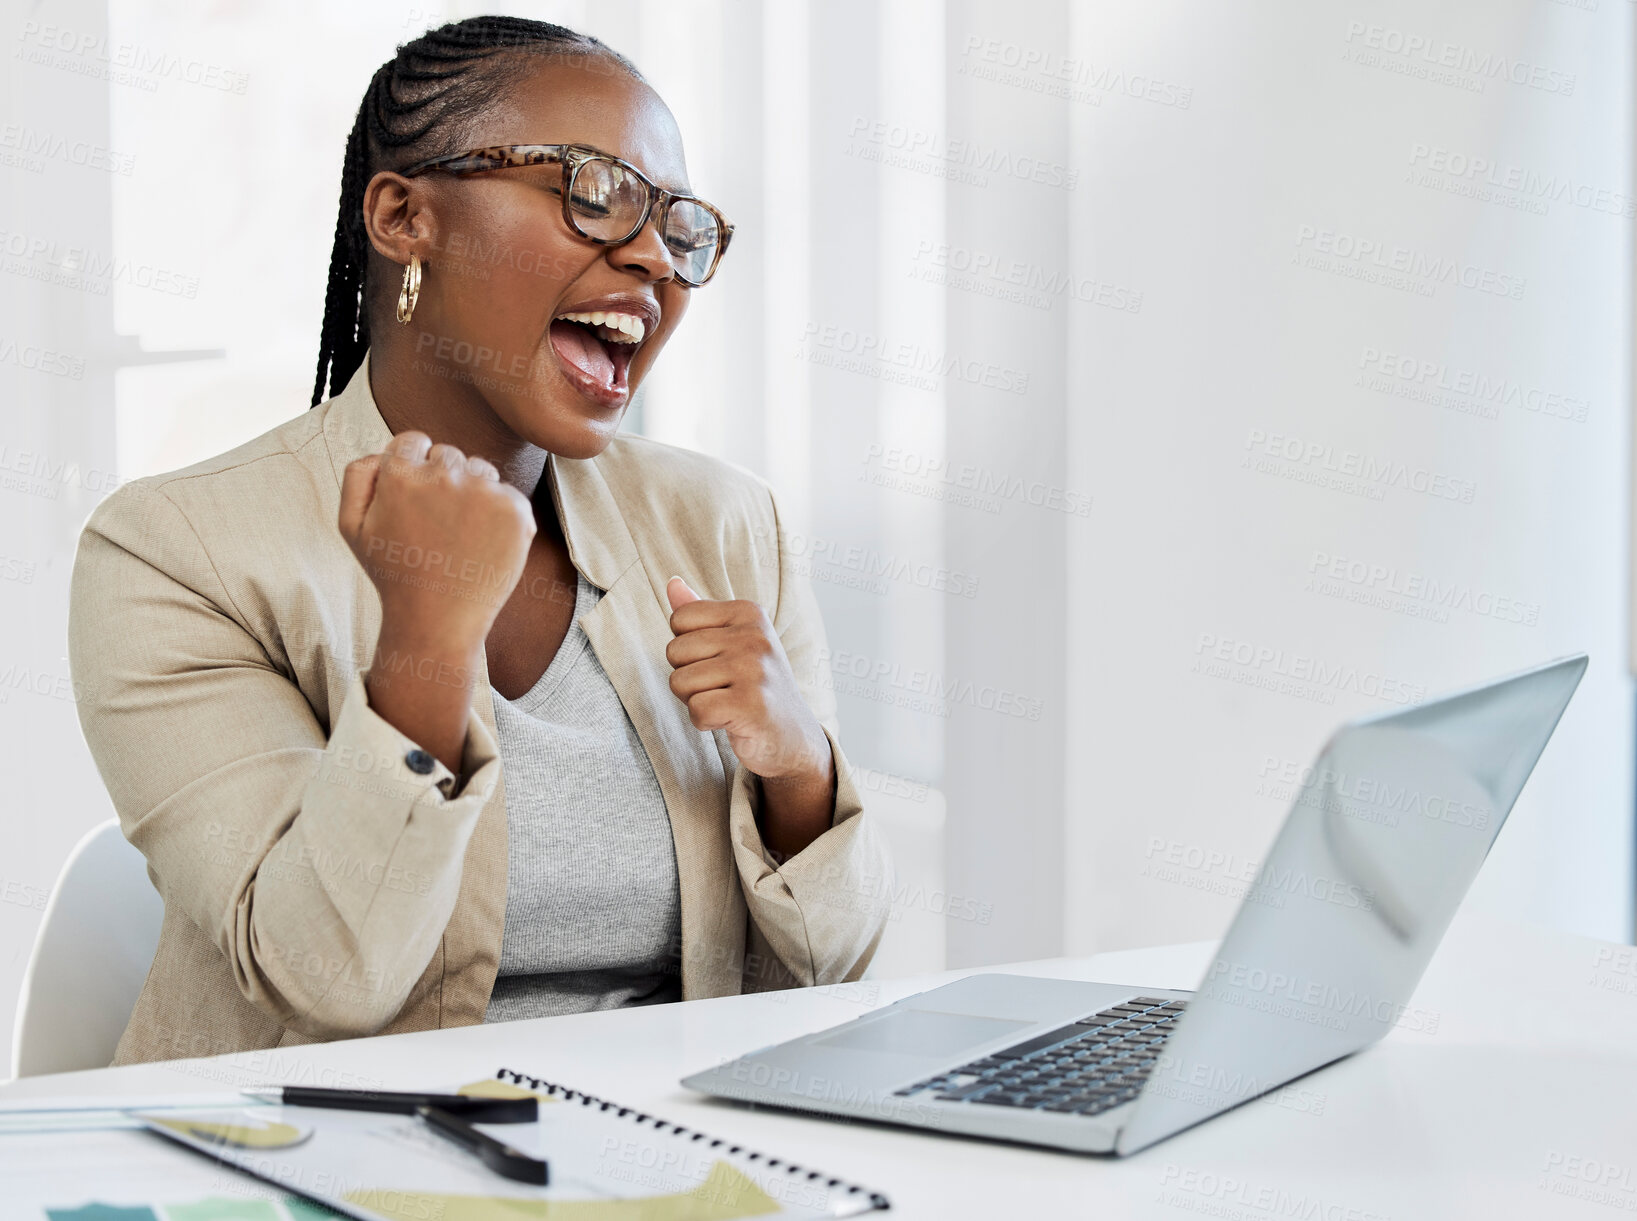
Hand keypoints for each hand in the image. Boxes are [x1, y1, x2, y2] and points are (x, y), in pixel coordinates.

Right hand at [339, 431, 535, 651]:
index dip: (413, 466)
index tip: (416, 494)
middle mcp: (443, 476)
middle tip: (435, 523)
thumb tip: (384, 451)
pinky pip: (506, 493)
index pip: (412, 440)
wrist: (438, 620)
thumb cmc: (395, 574)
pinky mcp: (514, 510)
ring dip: (472, 492)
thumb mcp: (353, 526)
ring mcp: (482, 491)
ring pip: (479, 469)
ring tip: (458, 534)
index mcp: (400, 475)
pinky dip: (499, 513)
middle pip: (447, 454)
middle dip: (442, 479)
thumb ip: (358, 476)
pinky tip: (482, 542)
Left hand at [664, 576, 830, 784]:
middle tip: (724, 688)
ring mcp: (754, 669)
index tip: (718, 662)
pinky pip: (696, 710)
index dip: (688, 648)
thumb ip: (700, 613)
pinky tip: (730, 721)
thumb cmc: (755, 686)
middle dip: (689, 677)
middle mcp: (754, 635)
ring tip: (728, 703)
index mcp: (748, 612)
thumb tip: (671, 582)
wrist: (792, 735)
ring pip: (679, 682)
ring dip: (696, 701)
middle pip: (674, 651)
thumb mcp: (733, 642)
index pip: (679, 619)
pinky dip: (705, 722)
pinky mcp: (751, 704)